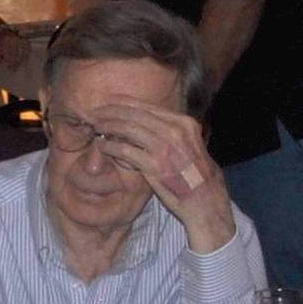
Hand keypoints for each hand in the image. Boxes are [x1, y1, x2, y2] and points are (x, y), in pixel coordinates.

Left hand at [84, 102, 235, 245]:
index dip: (124, 103)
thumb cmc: (196, 175)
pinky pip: (126, 150)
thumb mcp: (191, 145)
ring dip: (109, 126)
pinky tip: (102, 146)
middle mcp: (176, 131)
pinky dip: (111, 146)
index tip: (109, 103)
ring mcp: (165, 147)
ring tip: (96, 127)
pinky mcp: (156, 165)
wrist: (206, 200)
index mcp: (184, 123)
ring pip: (128, 128)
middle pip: (136, 114)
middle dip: (112, 112)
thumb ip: (172, 132)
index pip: (148, 107)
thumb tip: (147, 124)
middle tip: (95, 113)